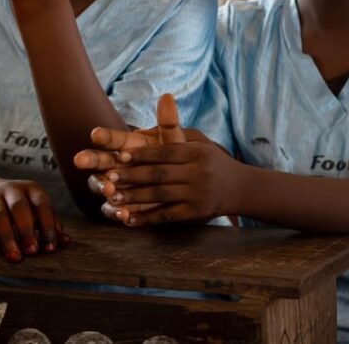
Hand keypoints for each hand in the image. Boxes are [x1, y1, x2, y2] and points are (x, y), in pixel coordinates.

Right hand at [0, 177, 69, 261]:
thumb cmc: (19, 207)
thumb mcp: (36, 210)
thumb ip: (51, 224)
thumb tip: (66, 243)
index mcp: (31, 189)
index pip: (42, 204)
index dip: (47, 226)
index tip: (50, 248)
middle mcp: (12, 190)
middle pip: (19, 208)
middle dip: (27, 231)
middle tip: (32, 252)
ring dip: (7, 238)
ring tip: (15, 257)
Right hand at [75, 94, 208, 222]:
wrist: (184, 187)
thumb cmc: (176, 160)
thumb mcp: (173, 144)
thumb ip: (169, 124)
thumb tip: (167, 96)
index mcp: (127, 147)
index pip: (112, 139)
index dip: (104, 136)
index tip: (96, 133)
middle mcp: (116, 165)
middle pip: (98, 161)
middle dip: (89, 160)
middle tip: (80, 159)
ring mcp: (116, 186)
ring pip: (100, 185)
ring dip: (101, 187)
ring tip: (109, 190)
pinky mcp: (121, 207)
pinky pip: (112, 210)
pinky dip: (115, 212)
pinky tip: (122, 214)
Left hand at [90, 141, 243, 226]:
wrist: (239, 187)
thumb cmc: (211, 160)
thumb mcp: (198, 141)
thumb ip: (171, 132)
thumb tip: (139, 129)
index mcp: (197, 152)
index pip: (165, 153)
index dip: (142, 155)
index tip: (120, 156)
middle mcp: (198, 172)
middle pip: (159, 174)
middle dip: (132, 176)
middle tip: (109, 177)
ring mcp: (197, 194)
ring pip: (160, 195)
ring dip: (134, 198)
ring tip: (113, 198)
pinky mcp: (195, 214)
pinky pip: (167, 216)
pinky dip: (147, 218)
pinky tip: (129, 219)